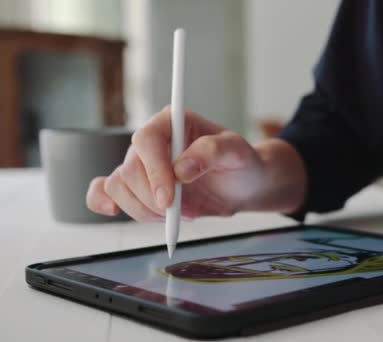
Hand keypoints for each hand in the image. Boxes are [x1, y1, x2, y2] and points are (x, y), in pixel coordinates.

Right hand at [86, 107, 305, 220]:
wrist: (243, 185)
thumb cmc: (241, 162)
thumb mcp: (237, 151)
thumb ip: (212, 152)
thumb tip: (182, 169)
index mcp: (172, 122)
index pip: (146, 140)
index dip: (154, 171)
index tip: (169, 198)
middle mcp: (152, 142)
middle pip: (129, 170)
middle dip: (153, 198)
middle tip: (182, 211)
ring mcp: (142, 165)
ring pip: (118, 187)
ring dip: (144, 209)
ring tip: (177, 214)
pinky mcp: (138, 187)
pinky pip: (105, 191)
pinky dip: (103, 202)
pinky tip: (113, 211)